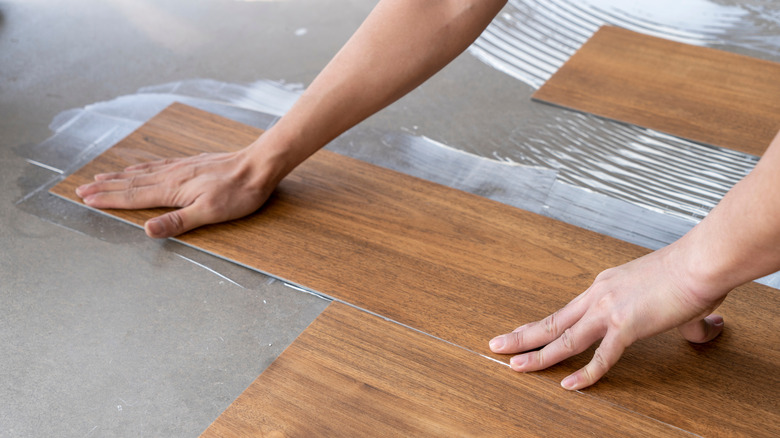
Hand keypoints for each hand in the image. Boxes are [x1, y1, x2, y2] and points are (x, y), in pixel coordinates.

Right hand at [75, 147, 279, 237]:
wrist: (259, 165)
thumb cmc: (239, 192)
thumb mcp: (210, 213)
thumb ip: (178, 221)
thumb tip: (148, 230)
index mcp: (173, 190)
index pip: (134, 196)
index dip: (109, 200)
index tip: (87, 200)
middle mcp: (172, 176)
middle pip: (132, 182)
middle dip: (106, 187)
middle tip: (81, 188)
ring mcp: (182, 167)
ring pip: (143, 172)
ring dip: (119, 176)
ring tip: (101, 176)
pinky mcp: (192, 163)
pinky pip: (158, 164)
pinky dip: (143, 167)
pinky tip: (140, 167)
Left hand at [489, 245, 726, 390]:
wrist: (701, 262)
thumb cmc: (691, 272)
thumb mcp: (671, 294)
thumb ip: (680, 316)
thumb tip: (704, 327)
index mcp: (604, 286)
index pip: (565, 311)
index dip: (541, 325)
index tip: (522, 333)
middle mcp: (599, 296)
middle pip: (552, 322)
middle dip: (521, 336)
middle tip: (497, 346)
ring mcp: (609, 311)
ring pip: (563, 339)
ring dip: (537, 355)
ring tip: (514, 366)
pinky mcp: (626, 326)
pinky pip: (601, 357)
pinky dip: (585, 374)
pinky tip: (569, 385)